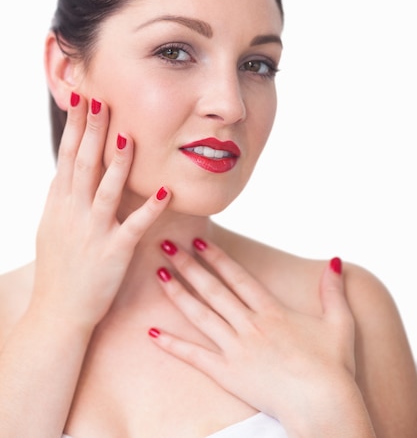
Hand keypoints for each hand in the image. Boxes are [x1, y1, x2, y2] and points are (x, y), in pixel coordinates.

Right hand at [31, 92, 170, 330]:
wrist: (57, 313)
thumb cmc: (58, 268)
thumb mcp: (52, 225)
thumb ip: (63, 195)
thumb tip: (68, 167)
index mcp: (59, 203)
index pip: (67, 156)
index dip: (76, 126)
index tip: (82, 97)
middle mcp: (73, 213)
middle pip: (84, 164)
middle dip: (93, 131)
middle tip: (101, 99)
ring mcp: (93, 232)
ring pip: (107, 190)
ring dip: (118, 162)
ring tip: (128, 134)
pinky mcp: (113, 253)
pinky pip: (134, 226)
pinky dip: (150, 208)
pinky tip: (165, 190)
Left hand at [149, 239, 358, 430]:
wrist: (324, 408)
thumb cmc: (334, 368)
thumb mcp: (339, 323)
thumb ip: (333, 291)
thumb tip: (335, 261)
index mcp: (272, 311)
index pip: (237, 276)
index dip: (216, 257)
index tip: (199, 241)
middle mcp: (250, 325)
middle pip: (212, 289)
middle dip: (188, 265)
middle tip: (166, 245)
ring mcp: (236, 349)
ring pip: (200, 315)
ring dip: (177, 293)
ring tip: (158, 275)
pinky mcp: (228, 374)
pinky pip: (195, 356)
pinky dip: (172, 344)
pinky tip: (152, 333)